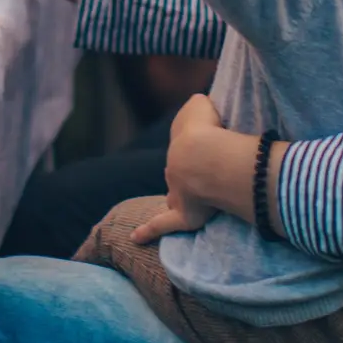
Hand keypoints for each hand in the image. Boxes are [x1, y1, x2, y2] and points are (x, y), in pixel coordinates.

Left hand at [141, 94, 244, 242]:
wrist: (201, 156)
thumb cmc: (206, 127)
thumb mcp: (201, 105)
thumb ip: (200, 105)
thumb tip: (203, 107)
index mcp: (180, 141)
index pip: (185, 143)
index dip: (195, 144)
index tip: (204, 145)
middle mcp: (173, 166)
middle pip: (178, 169)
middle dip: (185, 171)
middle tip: (201, 171)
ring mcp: (177, 191)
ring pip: (175, 194)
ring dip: (179, 195)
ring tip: (189, 197)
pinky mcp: (184, 215)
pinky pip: (163, 224)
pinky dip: (149, 230)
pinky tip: (136, 238)